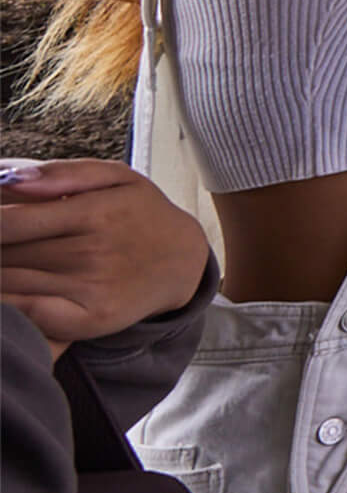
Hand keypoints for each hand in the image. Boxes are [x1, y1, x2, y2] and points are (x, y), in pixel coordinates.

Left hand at [0, 160, 210, 360]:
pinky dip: (8, 301)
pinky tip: (12, 287)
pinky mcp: (88, 320)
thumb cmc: (140, 214)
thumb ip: (64, 172)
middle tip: (3, 241)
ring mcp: (90, 289)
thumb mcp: (117, 178)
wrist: (182, 263)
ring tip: (9, 259)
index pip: (11, 221)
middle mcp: (93, 252)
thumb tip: (13, 179)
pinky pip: (26, 311)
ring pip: (9, 282)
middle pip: (6, 253)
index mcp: (97, 212)